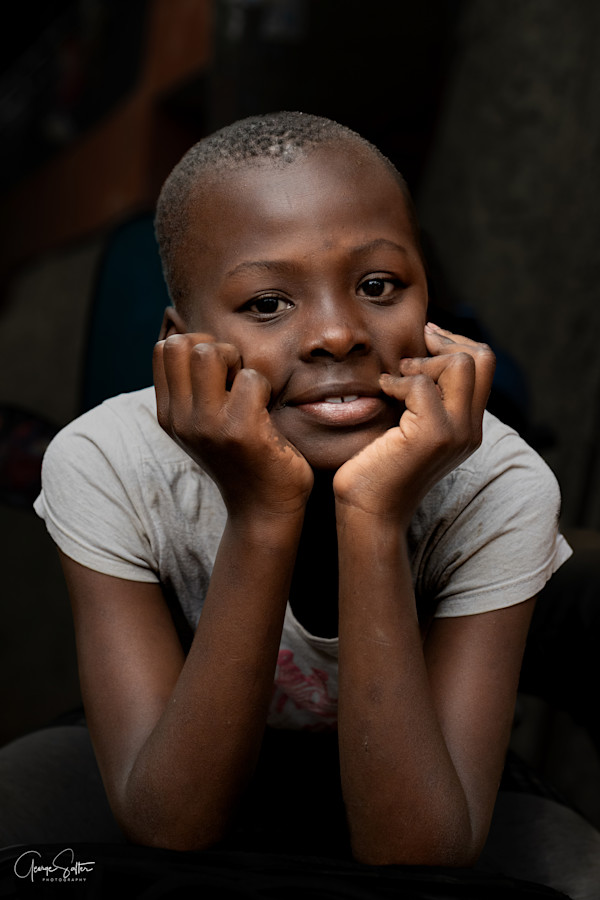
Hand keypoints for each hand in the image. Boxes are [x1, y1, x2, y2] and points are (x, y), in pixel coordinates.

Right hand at [153, 334, 313, 518]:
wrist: (263, 509)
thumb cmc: (243, 457)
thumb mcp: (205, 423)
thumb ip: (195, 386)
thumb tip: (188, 328)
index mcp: (169, 413)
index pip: (164, 348)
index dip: (197, 347)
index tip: (219, 374)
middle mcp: (180, 419)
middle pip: (182, 343)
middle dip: (216, 348)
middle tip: (236, 379)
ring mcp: (207, 425)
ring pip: (211, 352)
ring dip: (239, 364)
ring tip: (250, 394)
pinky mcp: (240, 431)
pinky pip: (251, 378)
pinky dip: (265, 387)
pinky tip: (267, 414)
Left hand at [333, 323, 495, 523]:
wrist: (370, 511)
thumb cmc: (378, 468)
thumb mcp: (409, 426)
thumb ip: (424, 399)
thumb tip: (418, 353)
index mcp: (468, 425)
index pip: (485, 366)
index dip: (456, 343)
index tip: (424, 342)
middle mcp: (470, 429)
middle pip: (483, 357)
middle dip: (445, 343)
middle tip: (410, 356)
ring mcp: (456, 433)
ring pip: (461, 364)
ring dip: (422, 362)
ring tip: (397, 378)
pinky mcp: (433, 436)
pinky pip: (421, 385)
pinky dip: (396, 382)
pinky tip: (382, 393)